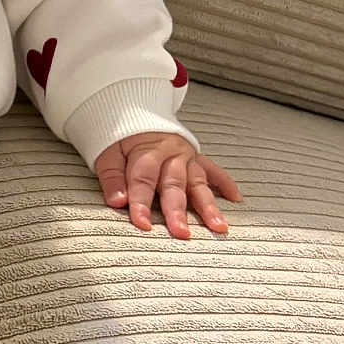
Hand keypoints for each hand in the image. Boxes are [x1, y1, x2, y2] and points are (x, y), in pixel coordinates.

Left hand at [94, 131, 244, 238]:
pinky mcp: (196, 158)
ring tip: (218, 226)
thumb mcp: (107, 153)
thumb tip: (117, 202)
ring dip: (208, 205)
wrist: (135, 111)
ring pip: (198, 183)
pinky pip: (214, 171)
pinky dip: (225, 183)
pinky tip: (236, 198)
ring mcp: (187, 157)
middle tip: (181, 232)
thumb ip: (112, 178)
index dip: (141, 203)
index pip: (143, 180)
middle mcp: (171, 154)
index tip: (142, 224)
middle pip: (173, 185)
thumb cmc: (120, 138)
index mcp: (146, 151)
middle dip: (177, 211)